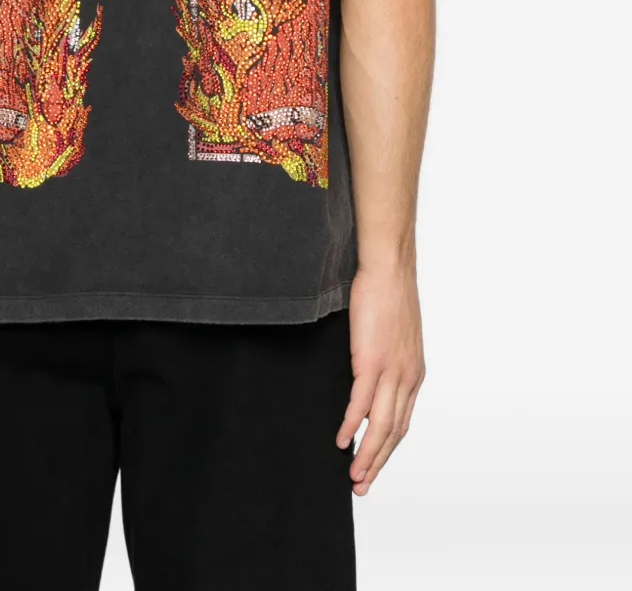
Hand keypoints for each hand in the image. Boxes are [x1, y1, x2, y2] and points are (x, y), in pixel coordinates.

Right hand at [336, 264, 424, 495]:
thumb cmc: (388, 294)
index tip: (373, 467)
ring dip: (366, 454)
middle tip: (361, 486)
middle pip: (394, 432)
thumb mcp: (394, 335)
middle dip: (377, 462)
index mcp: (414, 374)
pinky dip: (352, 426)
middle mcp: (408, 378)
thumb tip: (368, 376)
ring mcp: (392, 371)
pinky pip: (361, 403)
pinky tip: (341, 440)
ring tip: (353, 476)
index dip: (387, 449)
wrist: (390, 269)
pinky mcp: (372, 361)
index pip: (402, 422)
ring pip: (380, 425)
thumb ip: (385, 360)